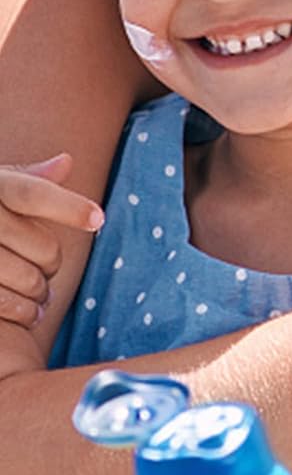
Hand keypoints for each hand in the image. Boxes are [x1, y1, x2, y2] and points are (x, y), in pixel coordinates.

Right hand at [0, 155, 103, 326]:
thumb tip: (66, 161)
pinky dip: (22, 312)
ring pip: (25, 277)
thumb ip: (27, 179)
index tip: (98, 219)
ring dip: (40, 292)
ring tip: (42, 295)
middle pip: (40, 244)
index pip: (32, 194)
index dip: (69, 207)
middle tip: (51, 269)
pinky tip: (30, 313)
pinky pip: (3, 302)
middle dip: (52, 262)